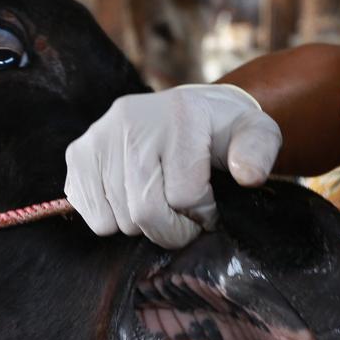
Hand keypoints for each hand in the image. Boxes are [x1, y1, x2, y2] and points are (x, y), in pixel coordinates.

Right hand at [64, 84, 282, 248]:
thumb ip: (260, 152)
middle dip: (172, 229)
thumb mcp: (256, 133)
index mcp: (179, 116)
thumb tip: (247, 176)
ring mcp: (99, 136)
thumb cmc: (223, 131)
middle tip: (184, 216)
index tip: (209, 207)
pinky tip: (133, 199)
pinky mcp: (78, 154)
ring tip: (160, 202)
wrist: (188, 110)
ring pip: (118, 221)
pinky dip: (115, 221)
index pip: (184, 196)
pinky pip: (92, 216)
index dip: (202, 215)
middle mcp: (131, 120)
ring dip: (144, 226)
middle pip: (145, 212)